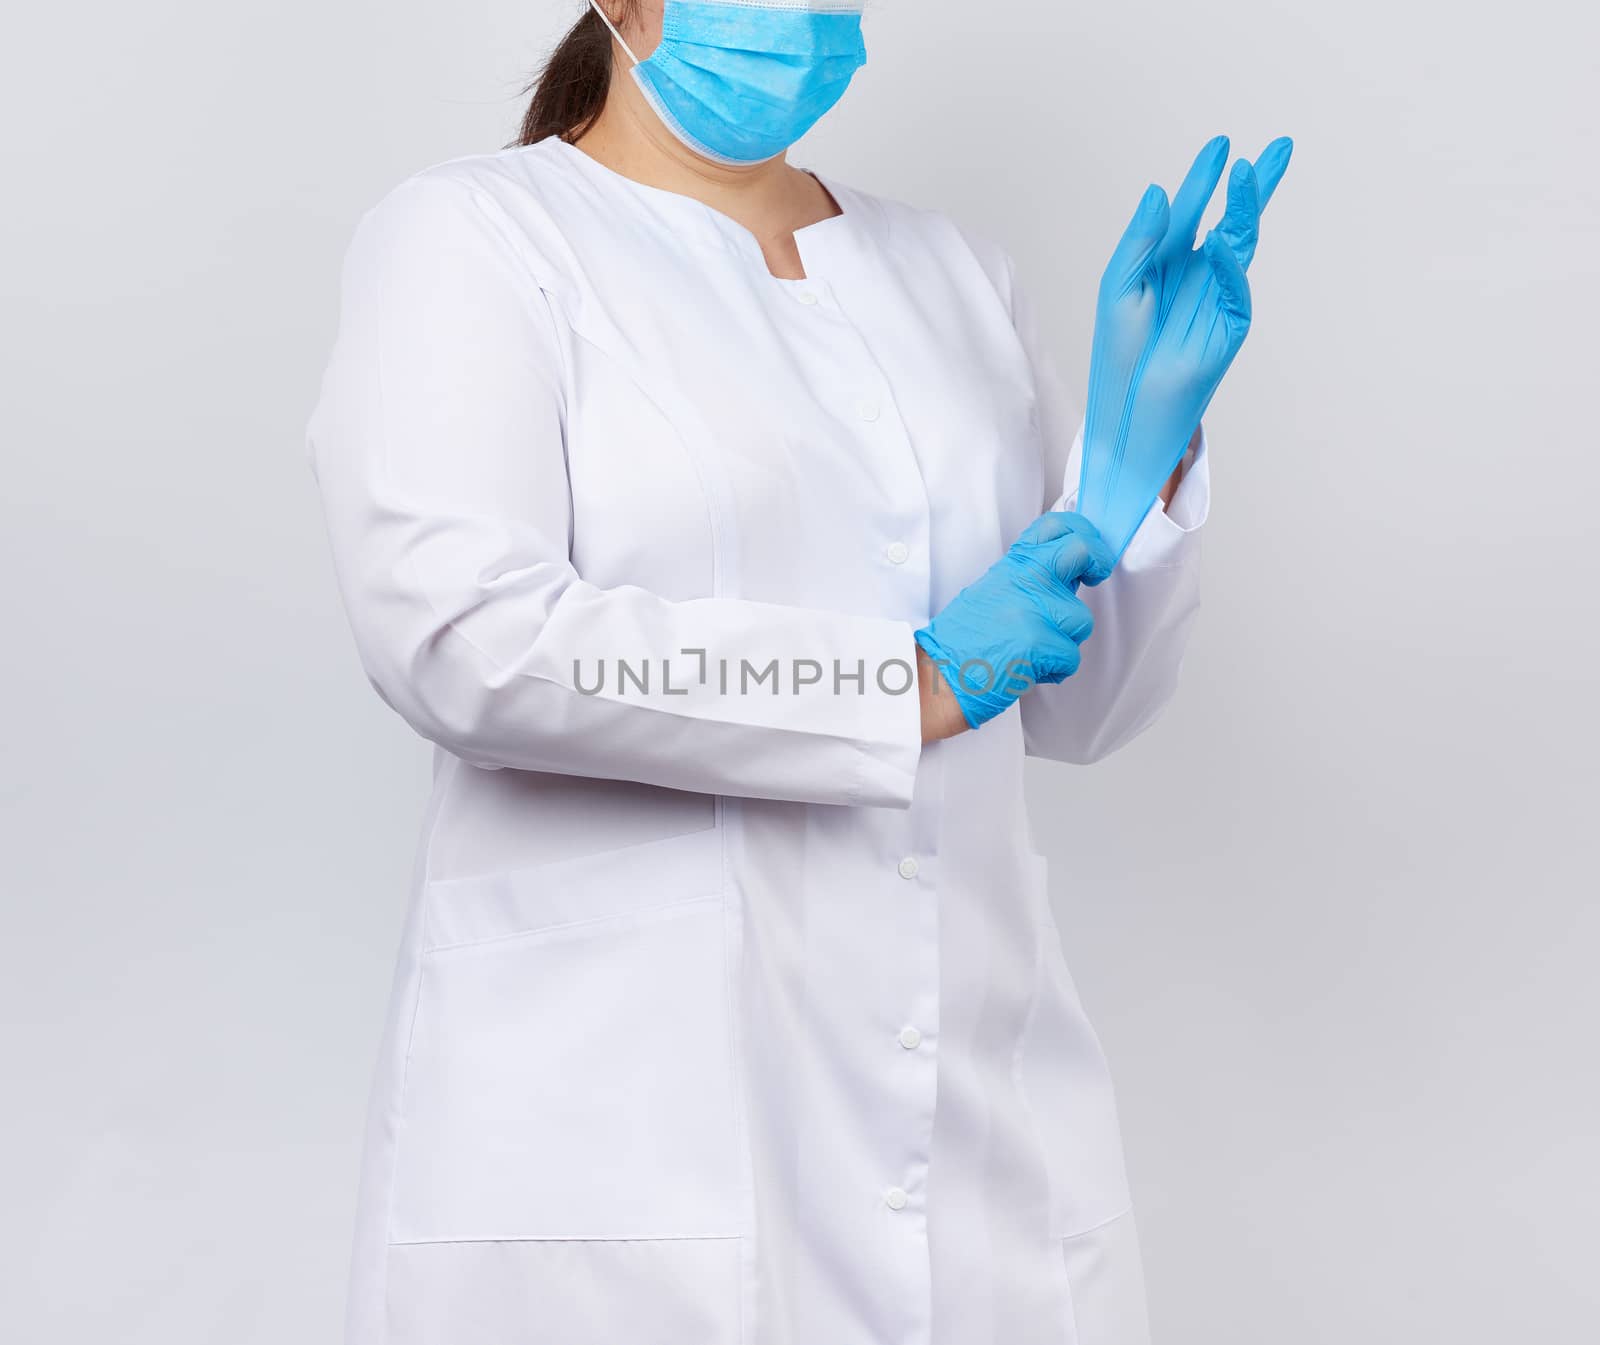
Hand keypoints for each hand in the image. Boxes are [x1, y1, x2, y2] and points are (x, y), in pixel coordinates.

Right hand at [913, 512, 1114, 731]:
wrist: (942, 674)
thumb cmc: (965, 640)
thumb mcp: (994, 591)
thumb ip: (1031, 580)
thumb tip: (1070, 575)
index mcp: (1013, 567)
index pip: (1054, 527)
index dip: (1081, 531)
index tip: (1088, 548)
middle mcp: (1025, 580)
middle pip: (1081, 551)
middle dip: (1098, 560)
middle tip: (1095, 573)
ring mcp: (1034, 610)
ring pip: (1080, 621)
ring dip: (1064, 641)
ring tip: (1034, 649)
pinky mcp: (1040, 642)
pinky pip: (1070, 658)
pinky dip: (1054, 671)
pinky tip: (1029, 669)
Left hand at [1079, 134, 1293, 561]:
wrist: (1125, 415)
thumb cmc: (1117, 356)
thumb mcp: (1118, 288)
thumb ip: (1139, 242)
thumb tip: (1160, 191)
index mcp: (1167, 265)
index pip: (1191, 212)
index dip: (1204, 179)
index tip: (1221, 145)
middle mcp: (1197, 278)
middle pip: (1231, 221)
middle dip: (1254, 186)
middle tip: (1280, 148)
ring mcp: (1217, 301)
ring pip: (1240, 248)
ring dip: (1247, 211)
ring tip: (1252, 173)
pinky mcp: (1228, 329)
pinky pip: (1235, 291)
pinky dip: (1231, 266)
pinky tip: (1225, 239)